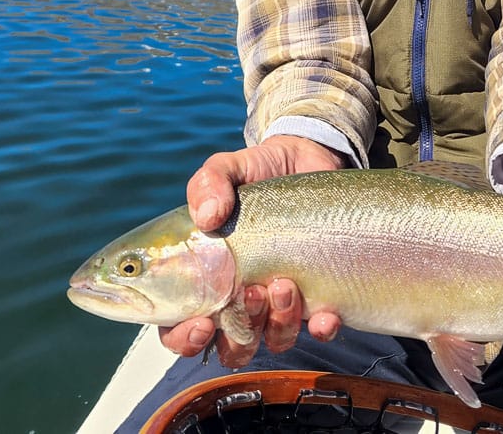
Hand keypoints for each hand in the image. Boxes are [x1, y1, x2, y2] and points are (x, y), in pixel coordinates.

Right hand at [158, 136, 345, 364]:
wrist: (309, 157)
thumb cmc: (257, 170)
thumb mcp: (227, 168)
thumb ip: (208, 184)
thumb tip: (208, 217)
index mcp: (205, 276)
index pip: (178, 328)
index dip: (184, 339)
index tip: (202, 324)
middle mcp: (240, 297)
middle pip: (229, 345)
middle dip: (239, 333)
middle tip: (251, 291)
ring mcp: (280, 299)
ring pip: (273, 339)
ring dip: (277, 324)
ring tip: (285, 283)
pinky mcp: (319, 293)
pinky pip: (319, 329)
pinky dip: (320, 328)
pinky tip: (324, 314)